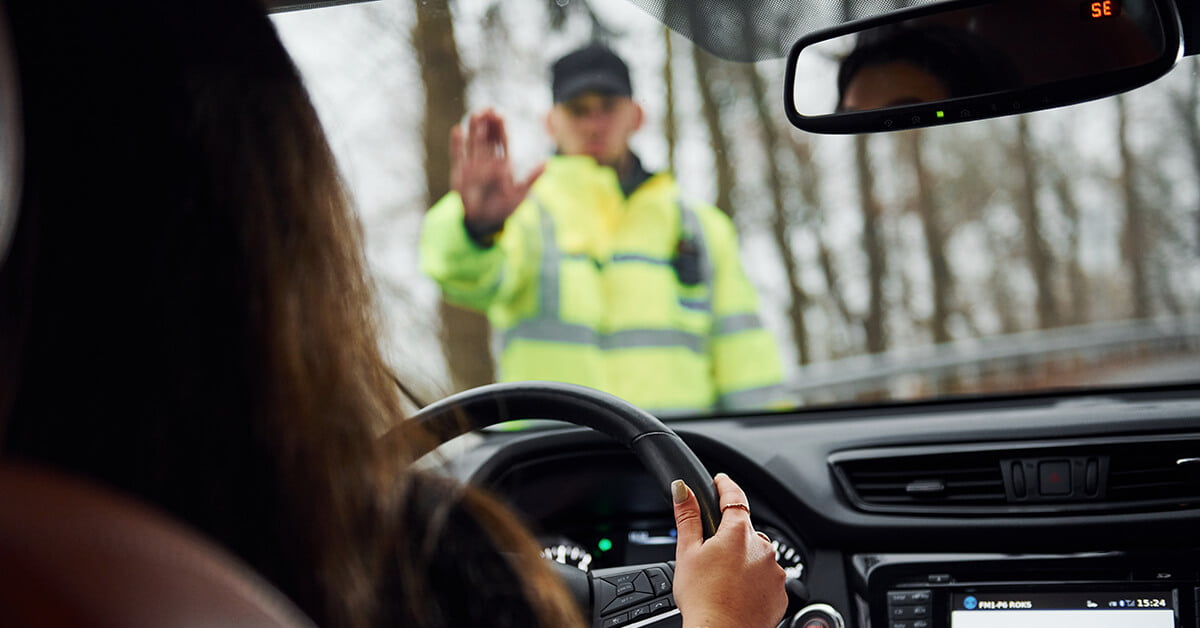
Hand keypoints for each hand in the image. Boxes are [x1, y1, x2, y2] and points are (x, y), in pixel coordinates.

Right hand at [450, 108, 543, 237]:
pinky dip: (457, 144)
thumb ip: (532, 178)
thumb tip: (547, 163)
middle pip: (488, 138)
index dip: (501, 128)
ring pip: (475, 143)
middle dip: (488, 124)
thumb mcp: (521, 194)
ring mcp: (473, 166)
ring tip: (475, 114)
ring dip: (475, 129)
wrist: (484, 221)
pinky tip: (458, 130)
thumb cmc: (504, 208)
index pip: (502, 142)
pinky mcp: (460, 172)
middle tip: (488, 108)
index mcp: (503, 164)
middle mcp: (487, 161)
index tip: (500, 114)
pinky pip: (459, 155)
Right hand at [671, 473, 787, 627]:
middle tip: (711, 554)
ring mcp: (774, 571)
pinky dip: (755, 581)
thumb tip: (683, 489)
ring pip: (758, 555)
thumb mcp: (687, 553)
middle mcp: (762, 548)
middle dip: (731, 536)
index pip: (734, 498)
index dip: (726, 486)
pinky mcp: (780, 592)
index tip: (721, 481)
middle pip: (745, 531)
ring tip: (723, 580)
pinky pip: (768, 578)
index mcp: (738, 533)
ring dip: (744, 560)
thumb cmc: (703, 598)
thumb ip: (687, 517)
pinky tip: (738, 592)